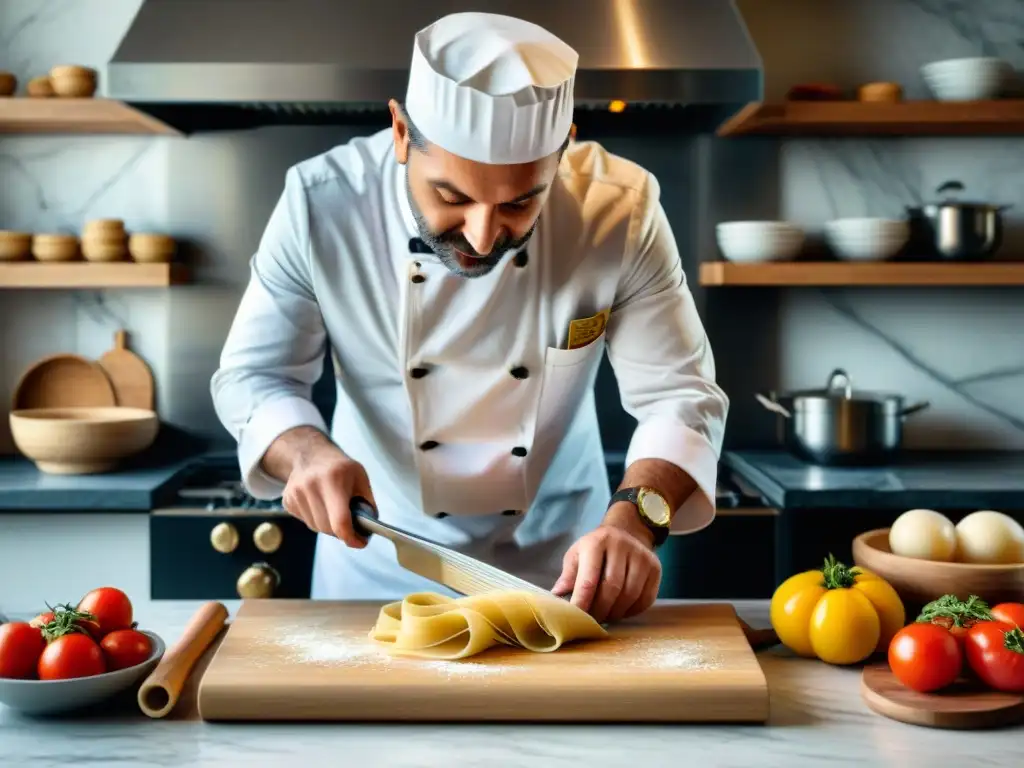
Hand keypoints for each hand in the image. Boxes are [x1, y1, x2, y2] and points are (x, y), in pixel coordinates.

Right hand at [278, 434, 376, 548]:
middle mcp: (310, 485)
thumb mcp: (360, 477)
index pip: (340, 520)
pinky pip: (306, 522)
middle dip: (342, 531)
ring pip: (316, 527)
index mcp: (333, 479)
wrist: (310, 454)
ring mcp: (295, 493)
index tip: (360, 542)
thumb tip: (369, 529)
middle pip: (327, 527)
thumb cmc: (340, 467)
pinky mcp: (287, 500)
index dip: (351, 537)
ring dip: (328, 526)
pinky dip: (317, 520)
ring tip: (334, 509)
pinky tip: (320, 504)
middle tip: (351, 524)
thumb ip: (367, 503)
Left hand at [551, 510, 661, 623]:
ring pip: (630, 595)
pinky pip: (645, 599)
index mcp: (597, 542)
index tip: (576, 619)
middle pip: (612, 589)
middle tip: (591, 621)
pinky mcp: (655, 567)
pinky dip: (631, 611)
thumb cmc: (595, 548)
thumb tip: (557, 596)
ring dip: (616, 613)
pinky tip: (621, 611)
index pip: (588, 580)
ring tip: (605, 616)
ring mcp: (641, 556)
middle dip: (600, 610)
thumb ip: (568, 575)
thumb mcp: (577, 554)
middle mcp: (621, 546)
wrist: (626, 532)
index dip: (582, 603)